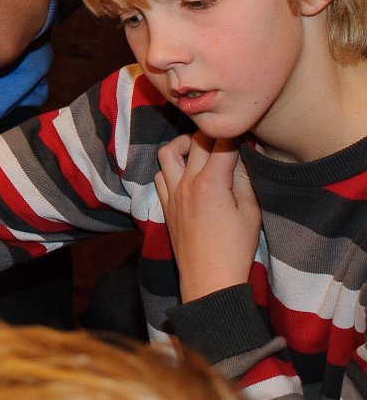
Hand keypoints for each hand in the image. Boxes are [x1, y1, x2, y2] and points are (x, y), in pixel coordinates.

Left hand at [155, 132, 260, 301]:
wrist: (209, 278)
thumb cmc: (235, 249)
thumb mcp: (251, 213)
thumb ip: (244, 180)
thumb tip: (242, 157)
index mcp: (211, 183)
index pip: (222, 144)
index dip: (235, 135)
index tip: (244, 132)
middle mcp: (186, 182)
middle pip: (195, 142)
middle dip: (212, 135)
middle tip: (226, 137)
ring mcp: (172, 192)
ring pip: (167, 153)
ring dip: (183, 145)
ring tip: (199, 148)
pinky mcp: (165, 204)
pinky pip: (160, 175)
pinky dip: (170, 167)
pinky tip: (185, 172)